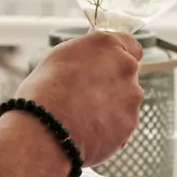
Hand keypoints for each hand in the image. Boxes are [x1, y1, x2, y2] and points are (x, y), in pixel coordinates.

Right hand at [15, 30, 143, 164]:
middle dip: (112, 84)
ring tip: (83, 118)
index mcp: (108, 45)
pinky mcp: (130, 124)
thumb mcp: (61, 57)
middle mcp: (126, 67)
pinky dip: (109, 127)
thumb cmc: (45, 90)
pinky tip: (88, 131)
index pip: (130, 45)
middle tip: (87, 96)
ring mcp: (131, 97)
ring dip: (111, 106)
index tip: (107, 66)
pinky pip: (122, 124)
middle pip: (127, 75)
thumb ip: (86, 56)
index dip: (118, 57)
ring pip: (126, 101)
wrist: (47, 129)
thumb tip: (91, 61)